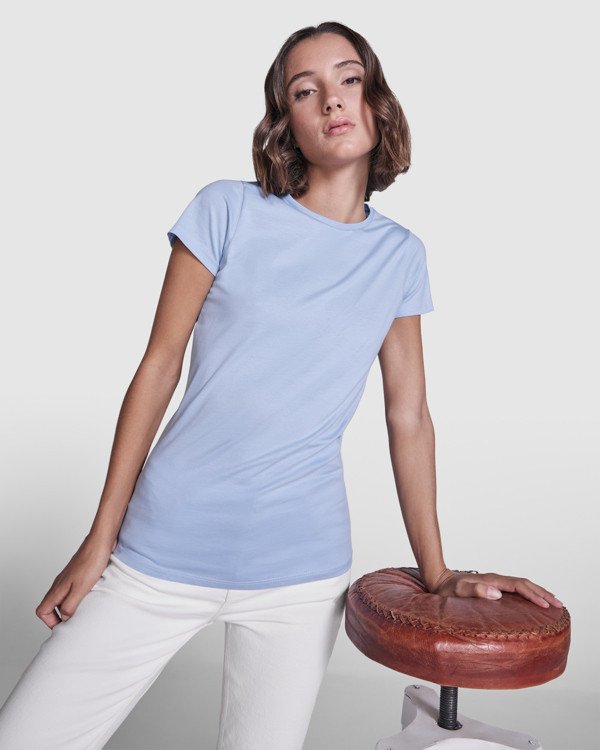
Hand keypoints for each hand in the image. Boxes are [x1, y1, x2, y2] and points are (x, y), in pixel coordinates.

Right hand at [35, 533, 115, 629]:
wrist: (101, 541)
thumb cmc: (91, 561)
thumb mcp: (80, 589)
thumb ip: (69, 605)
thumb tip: (64, 619)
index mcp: (57, 588)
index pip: (42, 611)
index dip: (50, 622)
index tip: (65, 626)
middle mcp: (61, 584)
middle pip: (52, 606)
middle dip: (62, 616)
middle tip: (76, 621)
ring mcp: (70, 578)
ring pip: (64, 598)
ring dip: (72, 606)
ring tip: (85, 610)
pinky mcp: (80, 574)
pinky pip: (75, 590)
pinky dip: (81, 596)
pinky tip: (93, 596)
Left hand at [429, 568, 563, 608]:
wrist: (439, 581)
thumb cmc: (447, 589)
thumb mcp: (458, 591)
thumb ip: (476, 590)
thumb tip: (498, 593)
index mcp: (491, 580)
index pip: (518, 586)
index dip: (533, 595)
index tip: (546, 605)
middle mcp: (496, 579)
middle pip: (525, 583)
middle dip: (542, 593)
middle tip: (559, 604)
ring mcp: (495, 582)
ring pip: (522, 585)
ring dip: (538, 592)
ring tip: (552, 602)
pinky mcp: (493, 587)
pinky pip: (516, 588)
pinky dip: (529, 593)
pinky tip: (532, 601)